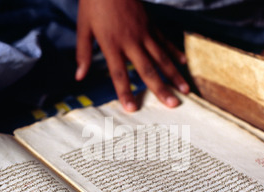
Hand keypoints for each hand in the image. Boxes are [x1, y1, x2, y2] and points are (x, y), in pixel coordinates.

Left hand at [75, 0, 189, 111]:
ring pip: (161, 57)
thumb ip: (83, 53)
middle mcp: (130, 40)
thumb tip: (79, 76)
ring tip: (184, 89)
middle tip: (173, 104)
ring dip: (173, 74)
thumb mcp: (83, 27)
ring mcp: (143, 32)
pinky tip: (183, 63)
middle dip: (160, 88)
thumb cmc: (94, 2)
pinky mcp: (150, 24)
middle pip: (147, 69)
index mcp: (111, 43)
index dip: (125, 92)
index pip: (119, 73)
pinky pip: (164, 40)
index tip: (132, 108)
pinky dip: (174, 52)